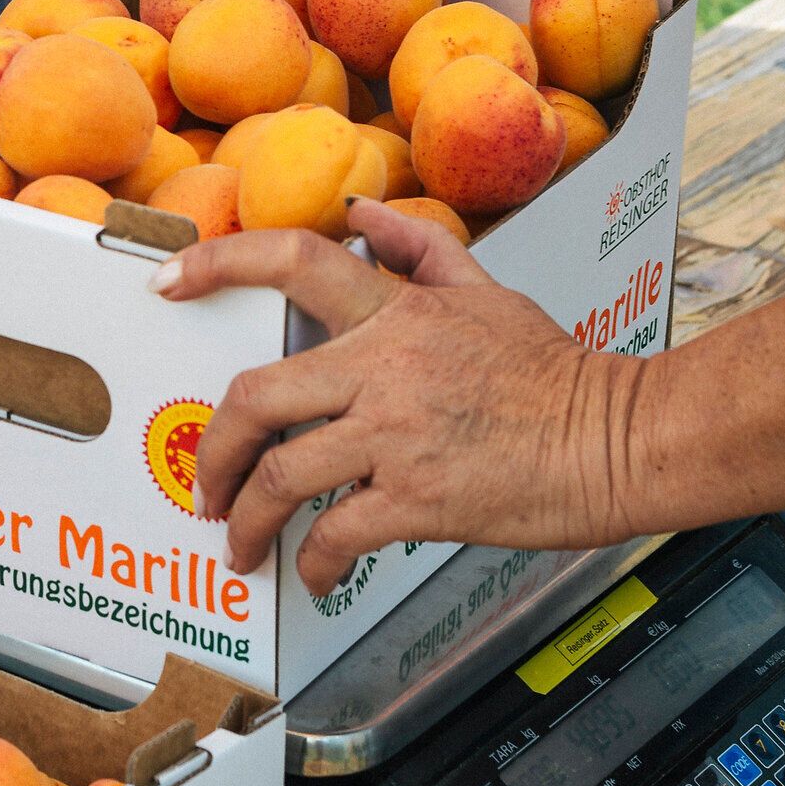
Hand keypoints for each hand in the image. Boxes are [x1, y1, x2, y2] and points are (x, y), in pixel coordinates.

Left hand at [157, 202, 650, 594]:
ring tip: (244, 541)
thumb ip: (420, 249)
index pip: (292, 261)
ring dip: (249, 519)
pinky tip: (314, 573)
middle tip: (206, 482)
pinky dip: (313, 562)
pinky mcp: (418, 501)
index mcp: (395, 309)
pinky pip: (335, 535)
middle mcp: (383, 365)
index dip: (218, 263)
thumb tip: (365, 212)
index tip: (168, 281)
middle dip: (214, 448)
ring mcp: (396, 436)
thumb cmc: (555, 372)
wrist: (616, 440)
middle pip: (256, 397)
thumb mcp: (487, 291)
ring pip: (282, 476)